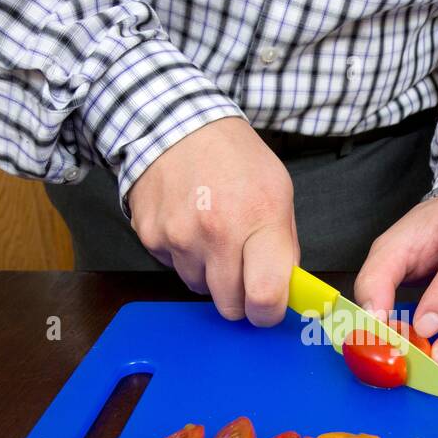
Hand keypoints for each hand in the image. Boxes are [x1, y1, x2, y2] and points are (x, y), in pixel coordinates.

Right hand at [126, 117, 299, 325]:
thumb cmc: (234, 159)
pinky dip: (184, 256)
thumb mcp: (278, 192)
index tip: (268, 308)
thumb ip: (284, 246)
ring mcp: (179, 236)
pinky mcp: (151, 237)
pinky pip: (174, 268)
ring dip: (209, 273)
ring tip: (212, 233)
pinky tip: (189, 223)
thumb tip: (285, 291)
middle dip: (239, 297)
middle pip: (229, 305)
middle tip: (241, 269)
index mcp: (259, 218)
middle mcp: (217, 232)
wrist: (176, 124)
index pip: (265, 296)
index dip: (268, 313)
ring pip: (200, 289)